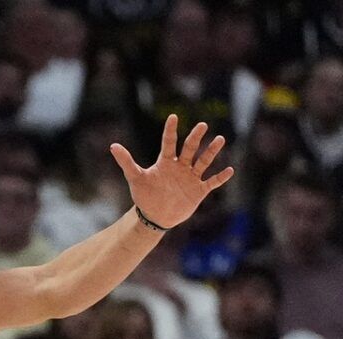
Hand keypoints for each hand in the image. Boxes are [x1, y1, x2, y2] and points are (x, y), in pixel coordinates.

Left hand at [110, 115, 233, 229]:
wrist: (154, 216)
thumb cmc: (144, 196)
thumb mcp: (135, 178)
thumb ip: (126, 162)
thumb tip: (112, 146)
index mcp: (166, 162)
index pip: (169, 142)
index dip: (170, 130)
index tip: (173, 117)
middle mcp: (180, 166)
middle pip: (189, 148)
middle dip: (195, 137)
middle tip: (202, 125)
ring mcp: (191, 177)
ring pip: (204, 161)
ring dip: (211, 151)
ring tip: (220, 139)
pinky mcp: (199, 190)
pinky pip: (212, 182)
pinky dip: (220, 177)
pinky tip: (230, 170)